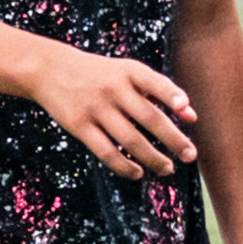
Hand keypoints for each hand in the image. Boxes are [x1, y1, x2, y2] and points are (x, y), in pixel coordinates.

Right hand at [24, 43, 202, 178]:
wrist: (51, 70)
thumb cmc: (101, 74)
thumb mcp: (129, 73)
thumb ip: (160, 92)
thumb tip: (192, 117)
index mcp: (129, 71)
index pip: (155, 83)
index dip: (171, 95)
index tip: (185, 108)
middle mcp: (113, 88)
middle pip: (148, 117)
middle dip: (172, 138)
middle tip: (190, 155)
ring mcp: (95, 108)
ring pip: (130, 139)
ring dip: (153, 158)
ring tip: (167, 169)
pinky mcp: (79, 126)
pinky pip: (106, 151)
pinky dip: (124, 165)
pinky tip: (138, 173)